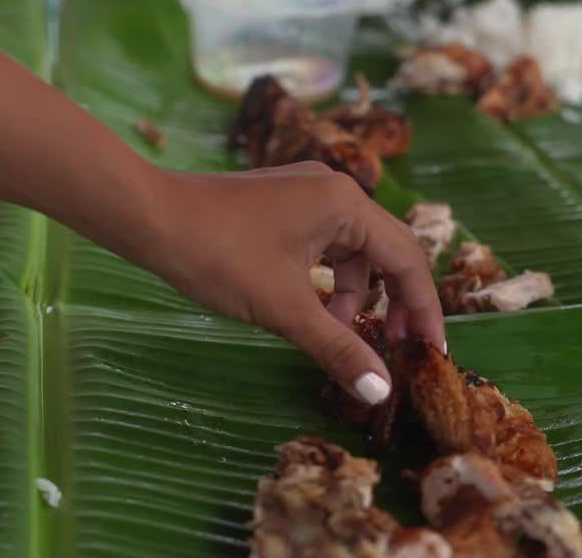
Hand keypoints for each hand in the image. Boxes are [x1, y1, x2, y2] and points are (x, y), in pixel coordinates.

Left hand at [154, 164, 445, 405]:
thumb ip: (338, 348)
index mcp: (345, 204)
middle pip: (387, 251)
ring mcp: (306, 193)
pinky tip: (317, 309)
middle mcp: (334, 190)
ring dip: (357, 294)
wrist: (150, 218)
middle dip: (396, 302)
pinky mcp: (282, 204)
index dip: (424, 310)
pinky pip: (325, 244)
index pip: (407, 259)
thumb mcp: (284, 308)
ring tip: (342, 334)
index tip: (431, 353)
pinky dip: (329, 279)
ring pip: (353, 250)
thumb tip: (381, 391)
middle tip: (399, 349)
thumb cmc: (219, 255)